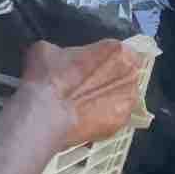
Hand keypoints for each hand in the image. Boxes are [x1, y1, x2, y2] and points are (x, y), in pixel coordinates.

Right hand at [22, 40, 143, 148]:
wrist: (44, 114)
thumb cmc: (48, 76)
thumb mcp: (49, 49)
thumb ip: (64, 51)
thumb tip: (58, 58)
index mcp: (118, 51)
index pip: (120, 52)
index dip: (106, 60)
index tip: (92, 68)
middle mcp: (130, 74)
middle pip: (126, 75)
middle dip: (111, 80)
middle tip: (89, 88)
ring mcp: (127, 101)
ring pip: (122, 98)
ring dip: (109, 100)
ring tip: (87, 107)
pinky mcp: (119, 124)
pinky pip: (113, 119)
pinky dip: (102, 120)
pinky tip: (85, 121)